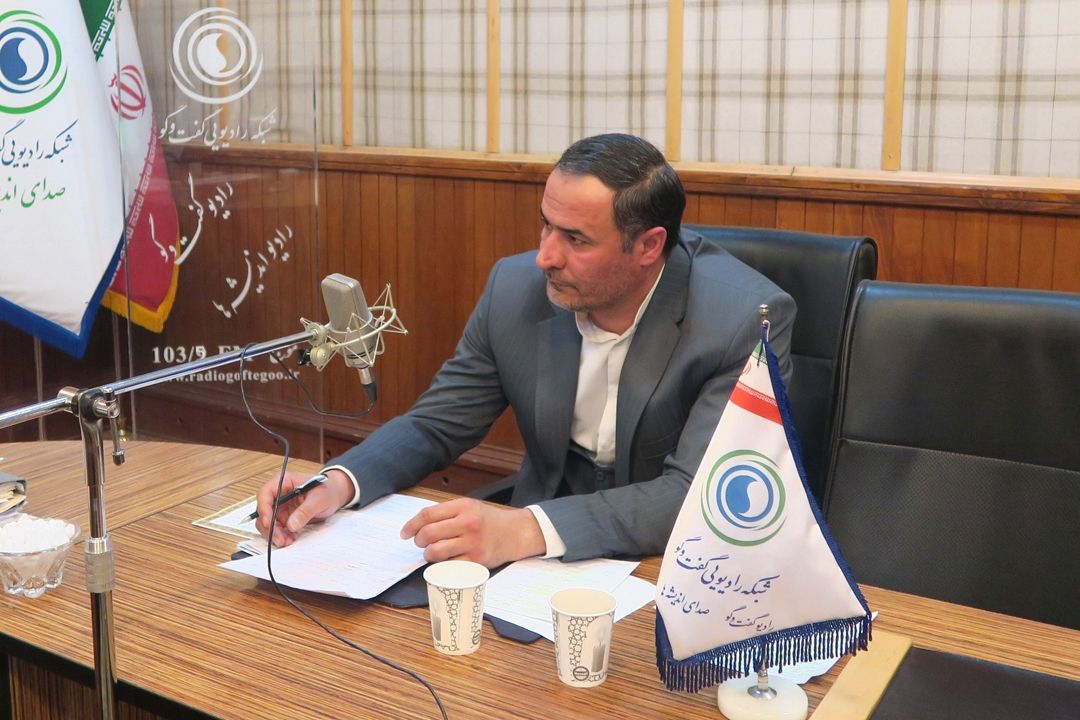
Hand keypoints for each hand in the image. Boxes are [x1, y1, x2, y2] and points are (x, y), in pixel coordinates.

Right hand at [255, 469, 353, 546]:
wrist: (336, 494)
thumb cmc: (328, 490)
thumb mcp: (319, 499)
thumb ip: (305, 511)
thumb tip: (291, 525)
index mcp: (284, 482)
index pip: (265, 493)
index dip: (264, 509)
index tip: (269, 523)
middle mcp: (279, 494)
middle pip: (264, 511)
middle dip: (270, 527)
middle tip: (280, 539)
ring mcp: (281, 506)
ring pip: (269, 522)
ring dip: (275, 534)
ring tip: (288, 541)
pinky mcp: (285, 516)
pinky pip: (278, 528)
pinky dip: (282, 535)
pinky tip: (292, 538)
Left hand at [400, 498, 545, 567]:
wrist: (516, 533)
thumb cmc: (489, 520)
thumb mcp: (470, 507)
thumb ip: (446, 513)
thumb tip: (418, 525)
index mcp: (463, 506)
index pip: (428, 515)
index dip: (411, 525)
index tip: (404, 533)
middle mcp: (468, 523)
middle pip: (428, 533)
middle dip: (419, 541)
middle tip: (421, 543)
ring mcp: (472, 543)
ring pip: (435, 552)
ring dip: (428, 555)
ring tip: (433, 553)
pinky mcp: (476, 561)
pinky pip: (448, 566)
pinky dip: (442, 566)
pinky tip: (445, 562)